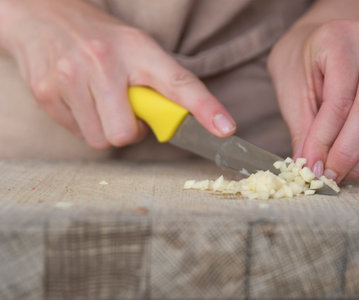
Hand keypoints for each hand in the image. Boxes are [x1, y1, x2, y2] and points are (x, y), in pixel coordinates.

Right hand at [0, 0, 234, 149]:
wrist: (42, 15)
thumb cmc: (100, 38)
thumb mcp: (136, 49)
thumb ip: (159, 84)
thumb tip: (174, 125)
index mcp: (138, 49)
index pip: (179, 82)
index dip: (205, 109)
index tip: (225, 130)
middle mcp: (103, 62)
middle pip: (126, 133)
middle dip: (129, 131)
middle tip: (125, 111)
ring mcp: (70, 77)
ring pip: (100, 140)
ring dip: (106, 129)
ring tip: (101, 103)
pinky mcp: (46, 93)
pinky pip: (77, 134)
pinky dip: (85, 124)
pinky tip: (81, 100)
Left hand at [268, 20, 358, 181]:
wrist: (319, 39)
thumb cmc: (299, 60)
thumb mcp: (290, 86)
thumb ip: (302, 126)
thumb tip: (307, 166)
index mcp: (342, 39)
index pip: (340, 99)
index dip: (325, 138)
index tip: (311, 167)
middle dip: (346, 152)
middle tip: (326, 177)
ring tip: (338, 175)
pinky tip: (352, 164)